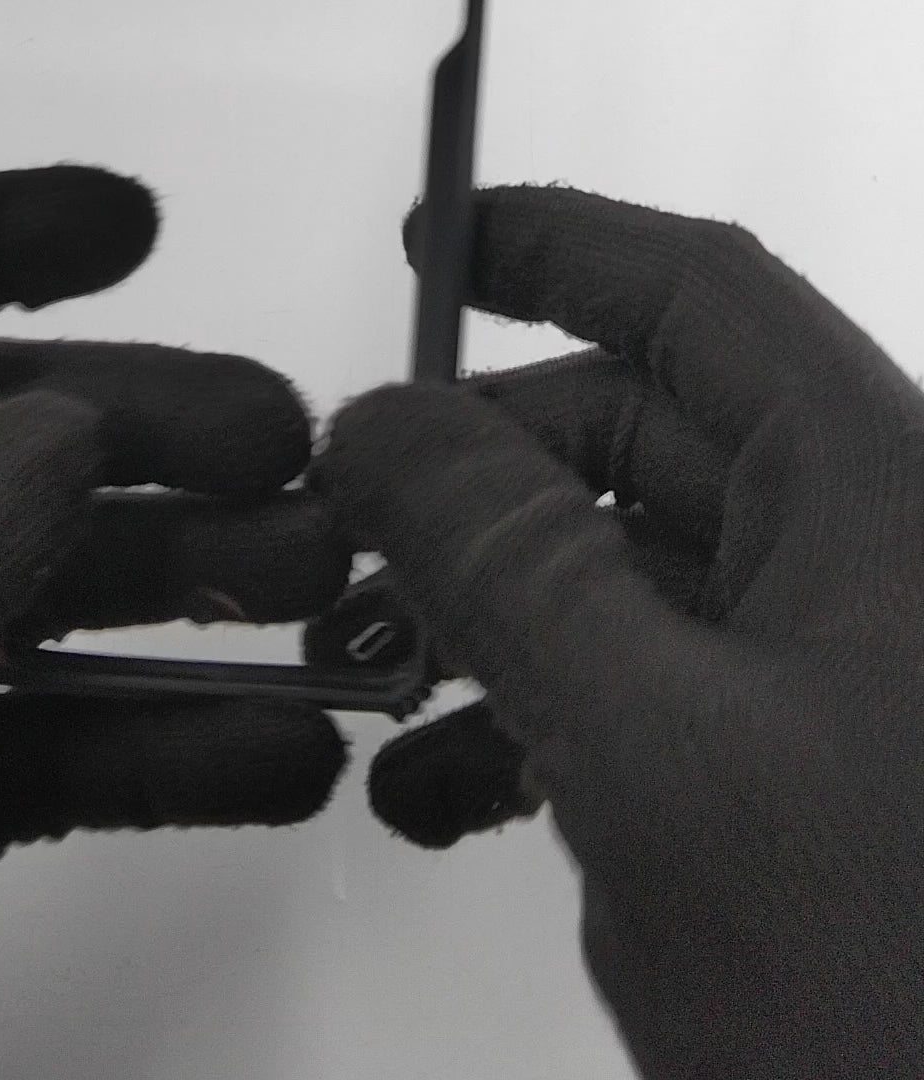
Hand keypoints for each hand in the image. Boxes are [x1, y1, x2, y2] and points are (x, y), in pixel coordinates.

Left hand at [0, 167, 347, 1072]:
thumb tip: (54, 431)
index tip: (130, 223)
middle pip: (6, 443)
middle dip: (163, 436)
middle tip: (296, 464)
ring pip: (62, 599)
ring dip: (208, 593)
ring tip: (334, 610)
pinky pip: (70, 756)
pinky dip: (187, 752)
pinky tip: (288, 759)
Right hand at [319, 184, 923, 1078]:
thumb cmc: (898, 988)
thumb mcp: (653, 747)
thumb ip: (505, 559)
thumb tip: (387, 424)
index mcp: (885, 491)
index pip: (703, 294)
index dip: (558, 244)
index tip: (439, 238)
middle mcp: (884, 555)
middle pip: (652, 432)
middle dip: (484, 472)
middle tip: (356, 511)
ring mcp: (856, 667)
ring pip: (643, 568)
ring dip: (496, 608)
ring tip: (376, 673)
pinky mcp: (826, 770)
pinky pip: (666, 684)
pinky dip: (549, 711)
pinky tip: (457, 788)